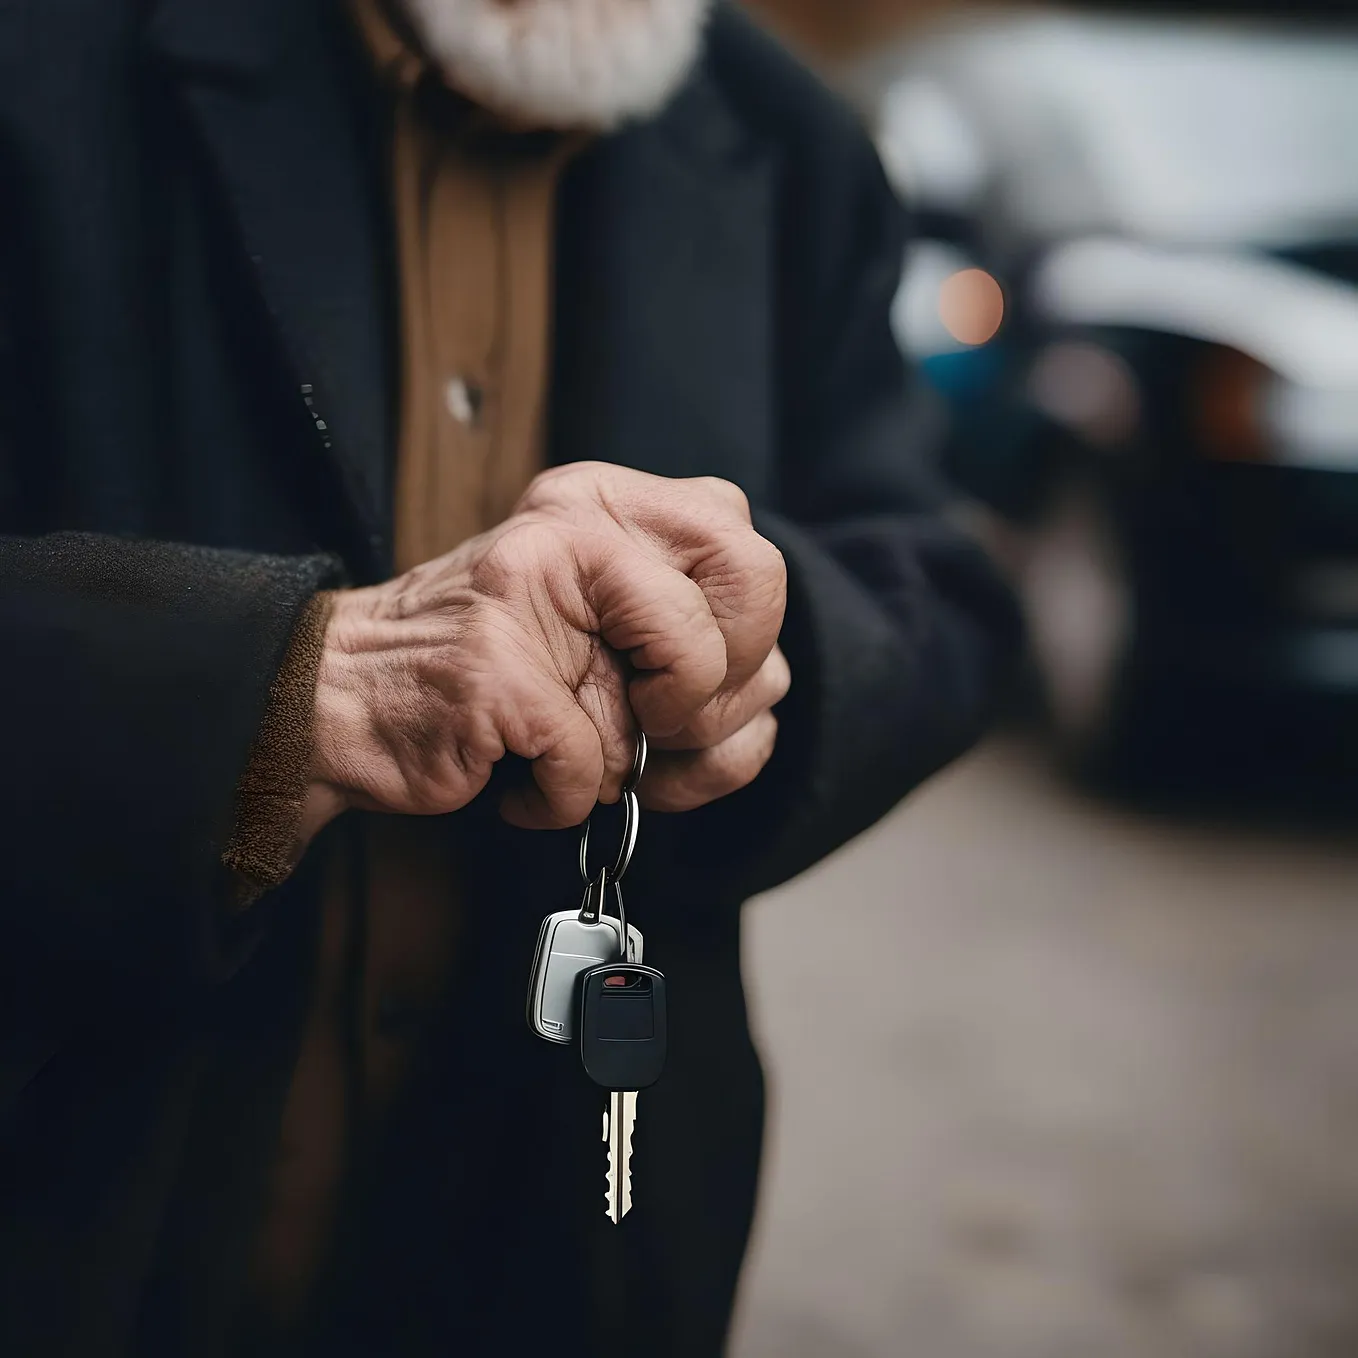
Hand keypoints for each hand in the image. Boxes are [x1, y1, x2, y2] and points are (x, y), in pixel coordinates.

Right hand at [301, 463, 787, 839]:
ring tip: (578, 748)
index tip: (684, 684)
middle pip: (755, 591)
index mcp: (610, 504)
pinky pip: (593, 766)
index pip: (753, 556)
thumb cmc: (494, 674)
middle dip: (716, 694)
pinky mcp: (493, 669)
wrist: (347, 698)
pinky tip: (522, 773)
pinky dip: (561, 798)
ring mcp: (531, 591)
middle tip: (649, 724)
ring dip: (637, 764)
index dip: (747, 643)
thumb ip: (692, 636)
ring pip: (682, 698)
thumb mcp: (603, 625)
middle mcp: (578, 525)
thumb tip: (766, 697)